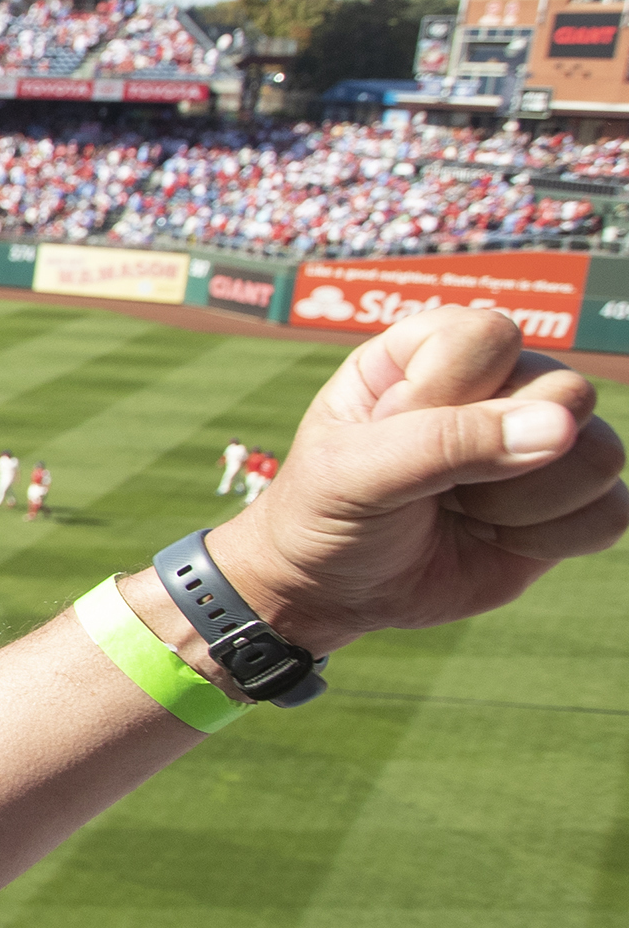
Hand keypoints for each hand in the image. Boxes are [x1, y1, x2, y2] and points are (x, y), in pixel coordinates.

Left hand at [204, 305, 625, 652]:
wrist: (336, 590)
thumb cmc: (327, 513)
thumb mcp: (356, 473)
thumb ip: (446, 443)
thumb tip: (561, 426)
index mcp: (432, 349)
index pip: (491, 337)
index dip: (449, 395)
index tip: (391, 434)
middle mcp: (502, 382)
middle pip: (567, 391)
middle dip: (495, 461)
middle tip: (433, 487)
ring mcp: (543, 439)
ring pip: (600, 453)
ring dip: (523, 504)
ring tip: (461, 511)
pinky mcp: (572, 500)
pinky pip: (613, 512)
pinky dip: (551, 540)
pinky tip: (494, 539)